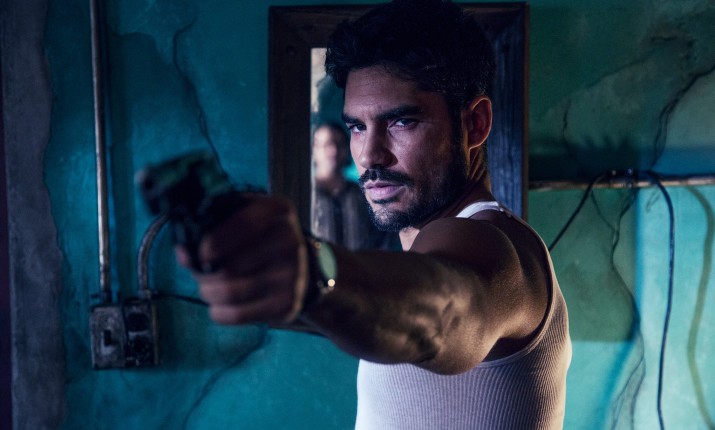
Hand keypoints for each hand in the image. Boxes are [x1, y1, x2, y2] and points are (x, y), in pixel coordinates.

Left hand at [176, 195, 309, 324]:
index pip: (245, 225)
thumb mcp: (245, 216)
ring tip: (209, 288)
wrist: (302, 268)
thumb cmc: (261, 238)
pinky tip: (220, 305)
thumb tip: (184, 253)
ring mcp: (292, 275)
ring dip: (209, 292)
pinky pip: (238, 315)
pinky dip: (219, 312)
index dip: (215, 241)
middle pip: (231, 266)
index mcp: (278, 212)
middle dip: (203, 272)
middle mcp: (290, 242)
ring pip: (230, 292)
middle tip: (200, 272)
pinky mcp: (287, 304)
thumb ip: (213, 224)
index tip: (200, 253)